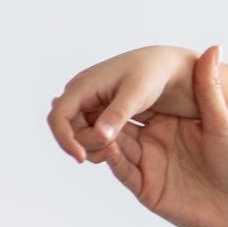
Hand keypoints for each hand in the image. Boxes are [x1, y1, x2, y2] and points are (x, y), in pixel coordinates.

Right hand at [48, 45, 199, 162]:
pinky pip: (95, 133)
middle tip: (113, 151)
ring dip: (94, 146)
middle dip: (86, 144)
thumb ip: (118, 115)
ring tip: (117, 150)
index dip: (65, 139)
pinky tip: (120, 146)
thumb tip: (100, 136)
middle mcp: (82, 95)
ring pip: (81, 134)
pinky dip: (104, 143)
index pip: (58, 117)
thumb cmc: (153, 74)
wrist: (168, 67)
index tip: (81, 158)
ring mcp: (91, 104)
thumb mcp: (136, 94)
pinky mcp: (104, 112)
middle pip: (69, 130)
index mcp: (83, 86)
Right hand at [81, 45, 227, 226]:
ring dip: (95, 137)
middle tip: (81, 109)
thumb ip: (211, 88)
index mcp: (164, 124)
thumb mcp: (223, 124)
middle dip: (91, 118)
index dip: (107, 100)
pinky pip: (123, 171)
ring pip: (109, 148)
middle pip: (108, 127)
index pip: (124, 109)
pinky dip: (112, 159)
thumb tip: (215, 47)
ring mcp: (148, 167)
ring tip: (93, 128)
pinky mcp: (148, 189)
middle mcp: (152, 143)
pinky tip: (107, 148)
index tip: (95, 87)